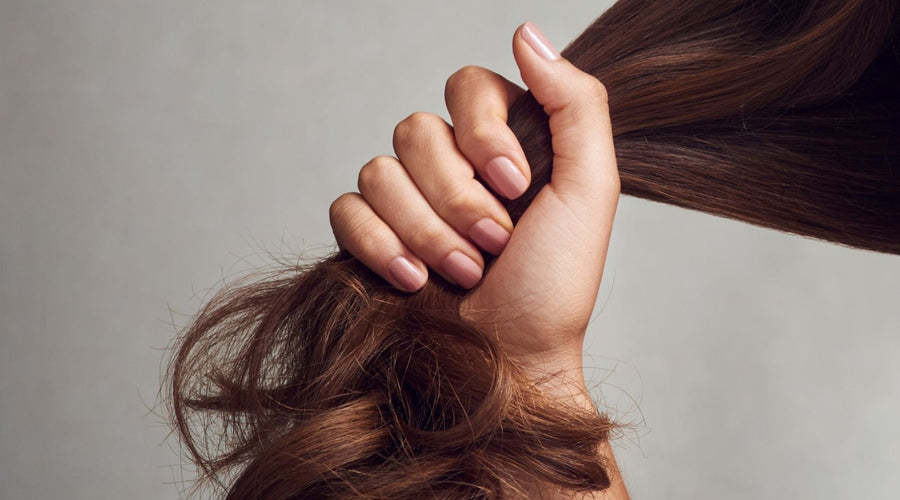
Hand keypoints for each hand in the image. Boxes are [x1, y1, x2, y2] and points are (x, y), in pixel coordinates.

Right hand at [330, 21, 618, 379]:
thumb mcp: (591, 189)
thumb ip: (575, 103)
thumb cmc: (556, 285)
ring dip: (427, 231)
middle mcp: (450, 162)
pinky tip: (412, 281)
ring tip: (464, 273)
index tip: (518, 187)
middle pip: (415, 130)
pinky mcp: (370, 236)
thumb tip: (526, 33)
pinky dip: (379, 245)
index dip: (484, 134)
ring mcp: (406, 199)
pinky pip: (344, 208)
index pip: (466, 85)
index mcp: (502, 142)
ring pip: (378, 171)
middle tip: (495, 244)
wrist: (515, 361)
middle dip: (458, 198)